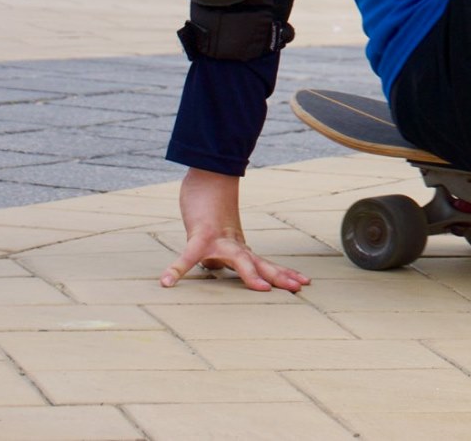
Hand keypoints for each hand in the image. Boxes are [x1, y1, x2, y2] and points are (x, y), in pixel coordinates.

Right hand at [160, 167, 309, 291]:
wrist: (209, 180)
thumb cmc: (213, 213)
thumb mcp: (220, 240)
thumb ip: (223, 254)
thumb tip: (217, 268)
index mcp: (241, 248)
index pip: (266, 264)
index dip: (284, 274)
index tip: (303, 282)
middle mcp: (235, 245)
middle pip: (261, 263)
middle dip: (281, 276)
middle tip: (300, 287)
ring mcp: (218, 241)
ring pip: (238, 259)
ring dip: (250, 274)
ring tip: (262, 289)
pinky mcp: (199, 236)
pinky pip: (188, 255)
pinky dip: (177, 268)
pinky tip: (166, 281)